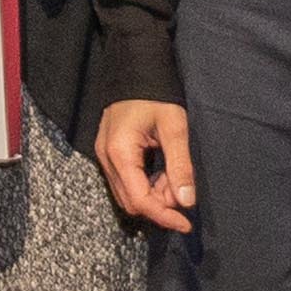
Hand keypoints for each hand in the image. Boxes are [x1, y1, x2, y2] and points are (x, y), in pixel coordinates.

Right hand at [96, 96, 197, 231]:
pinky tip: (162, 172)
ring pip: (128, 194)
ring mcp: (104, 156)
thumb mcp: (174, 127)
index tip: (186, 224)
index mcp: (120, 153)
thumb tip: (187, 202)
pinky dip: (146, 184)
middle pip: (132, 201)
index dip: (164, 216)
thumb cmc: (156, 94)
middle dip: (160, 204)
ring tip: (174, 177)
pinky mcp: (109, 153)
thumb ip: (180, 165)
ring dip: (154, 195)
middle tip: (182, 189)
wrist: (134, 67)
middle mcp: (106, 158)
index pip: (140, 200)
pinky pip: (126, 181)